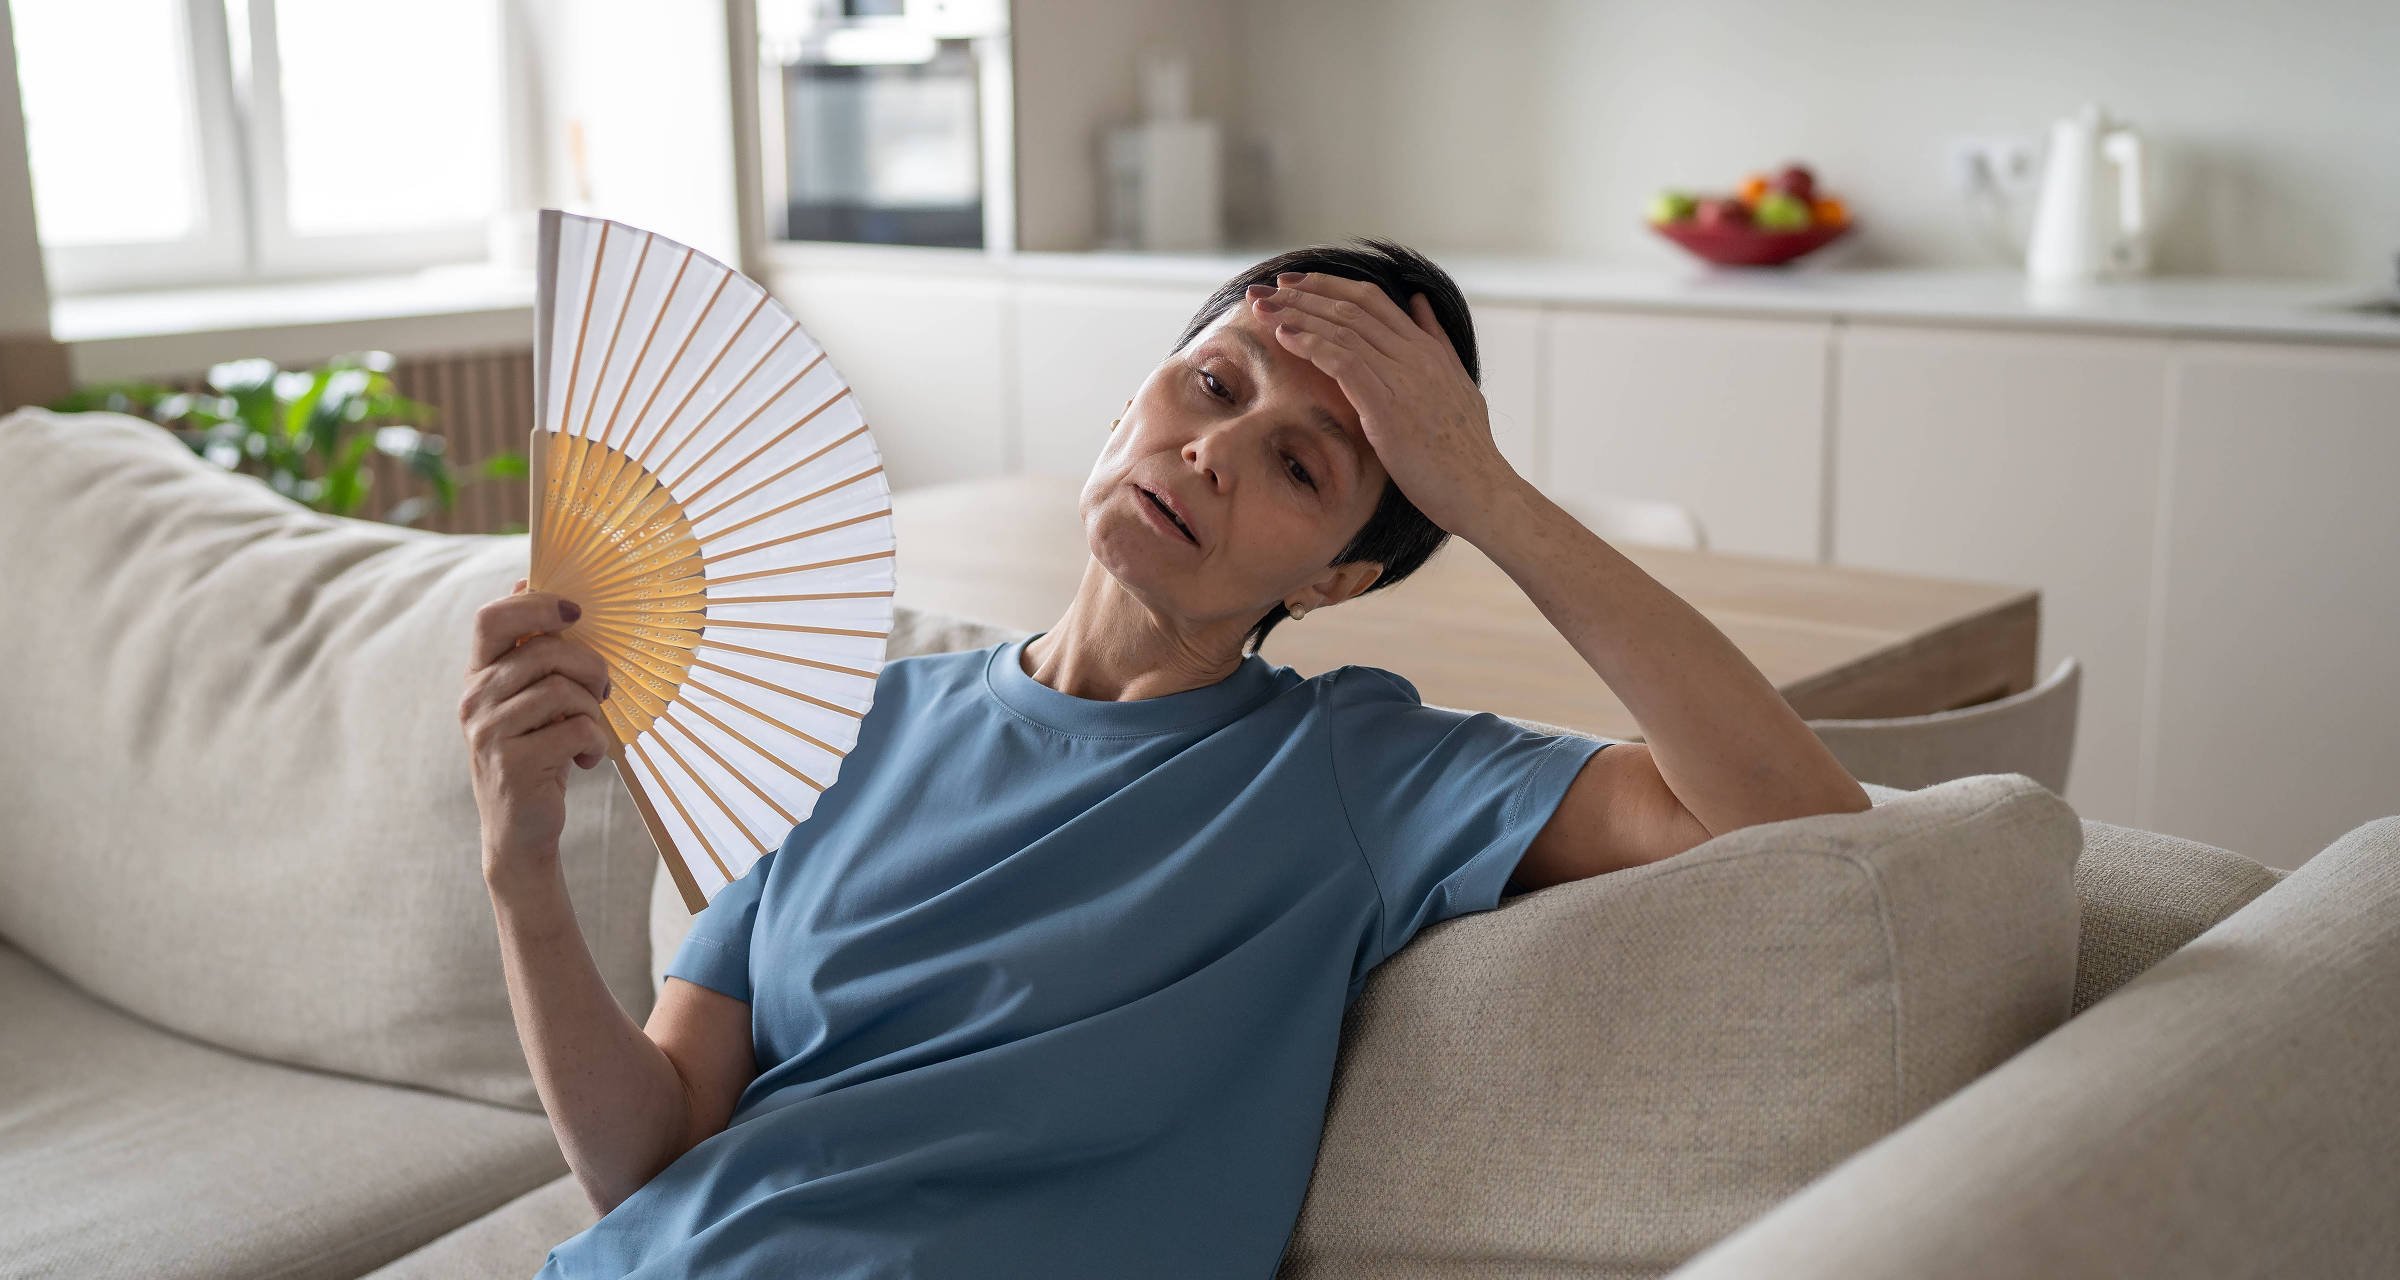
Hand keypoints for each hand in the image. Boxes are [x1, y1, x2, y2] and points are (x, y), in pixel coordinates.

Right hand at [459, 577, 613, 885]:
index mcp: (478, 677)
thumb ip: (530, 651)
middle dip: (589, 665)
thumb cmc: (536, 755)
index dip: (536, 605)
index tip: (576, 614)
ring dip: (592, 708)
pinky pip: (575, 729)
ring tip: (591, 729)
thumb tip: (526, 582)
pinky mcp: (512, 763)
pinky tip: (587, 760)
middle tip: (603, 689)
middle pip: (544, 651)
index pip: (491, 619)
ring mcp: (488, 732)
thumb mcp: (530, 701)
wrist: (520, 830)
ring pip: (561, 689)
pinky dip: (595, 743)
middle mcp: (474, 700)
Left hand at [1247, 272, 1521, 537]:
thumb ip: (1435, 340)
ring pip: (1343, 328)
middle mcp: (1415, 354)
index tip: (1294, 282)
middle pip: (1351, 306)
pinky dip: (1311, 344)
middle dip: (1302, 293)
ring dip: (1297, 315)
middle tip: (1264, 290)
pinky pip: (1343, 362)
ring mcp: (1403, 378)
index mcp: (1427, 348)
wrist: (1481, 490)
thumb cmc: (1466, 450)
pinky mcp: (1388, 407)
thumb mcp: (1456, 383)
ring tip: (1262, 309)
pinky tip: (1284, 338)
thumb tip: (1418, 302)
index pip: (1371, 299)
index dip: (1328, 285)